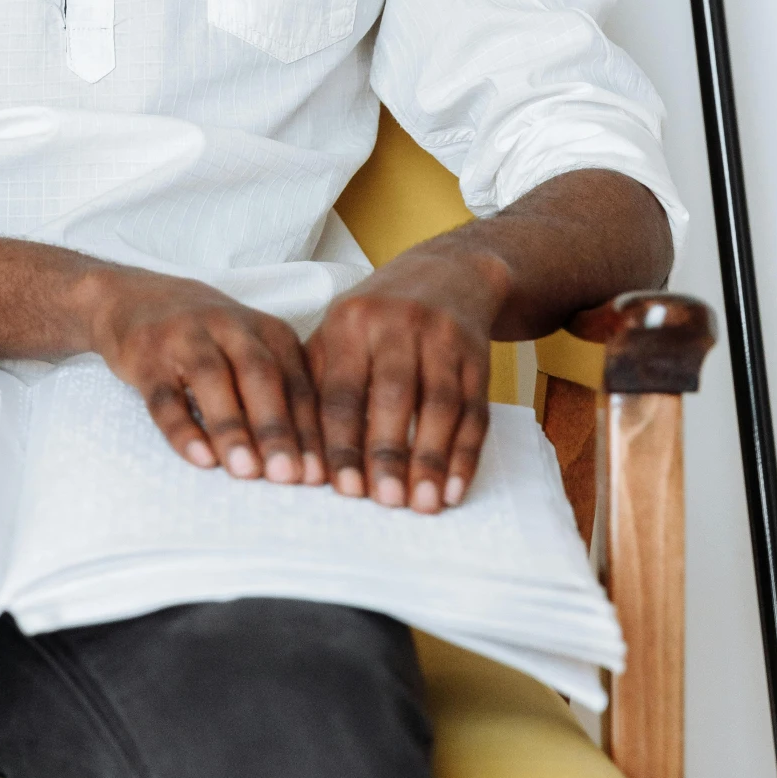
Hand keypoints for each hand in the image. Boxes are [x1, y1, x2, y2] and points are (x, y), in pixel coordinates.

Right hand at [89, 268, 324, 486]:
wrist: (138, 299)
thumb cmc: (213, 342)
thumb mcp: (254, 354)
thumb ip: (282, 398)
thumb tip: (312, 467)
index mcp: (269, 332)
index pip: (297, 383)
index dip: (309, 429)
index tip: (318, 476)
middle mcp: (231, 328)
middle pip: (260, 376)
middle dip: (276, 429)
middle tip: (287, 476)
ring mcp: (186, 338)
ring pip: (212, 380)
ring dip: (232, 427)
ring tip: (246, 472)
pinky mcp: (147, 357)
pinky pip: (165, 395)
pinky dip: (183, 428)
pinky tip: (200, 458)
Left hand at [307, 245, 500, 512]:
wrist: (448, 273)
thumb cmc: (379, 316)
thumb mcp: (340, 330)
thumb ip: (317, 382)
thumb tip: (300, 455)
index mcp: (350, 321)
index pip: (341, 391)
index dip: (341, 442)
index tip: (340, 489)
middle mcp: (396, 323)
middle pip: (392, 396)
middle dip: (387, 453)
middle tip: (384, 502)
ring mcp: (441, 336)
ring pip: (439, 404)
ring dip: (431, 459)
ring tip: (423, 504)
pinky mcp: (476, 353)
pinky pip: (474, 409)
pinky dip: (465, 453)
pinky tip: (454, 487)